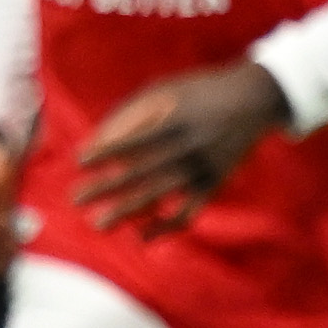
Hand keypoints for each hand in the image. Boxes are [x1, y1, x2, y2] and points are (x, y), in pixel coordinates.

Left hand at [70, 60, 291, 236]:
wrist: (253, 99)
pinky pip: (188, 213)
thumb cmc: (196, 92)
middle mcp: (188, 147)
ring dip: (127, 213)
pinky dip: (165, 227)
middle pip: (141, 172)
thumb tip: (95, 143)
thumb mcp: (164, 90)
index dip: (105, 151)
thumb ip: (129, 114)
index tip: (78, 161)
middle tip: (75, 199)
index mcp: (174, 120)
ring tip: (98, 225)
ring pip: (160, 196)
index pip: (133, 139)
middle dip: (106, 187)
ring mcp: (202, 169)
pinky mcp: (213, 185)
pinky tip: (140, 236)